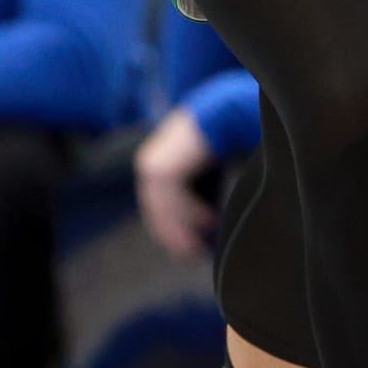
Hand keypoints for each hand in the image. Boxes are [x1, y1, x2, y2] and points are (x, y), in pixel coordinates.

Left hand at [134, 105, 218, 261]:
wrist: (219, 112)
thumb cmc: (214, 140)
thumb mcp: (201, 171)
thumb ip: (198, 194)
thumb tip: (205, 227)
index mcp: (153, 164)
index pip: (155, 205)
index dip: (170, 228)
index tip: (185, 248)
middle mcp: (148, 165)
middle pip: (157, 210)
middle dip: (174, 234)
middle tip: (192, 255)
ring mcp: (152, 166)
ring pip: (165, 208)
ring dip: (185, 227)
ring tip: (204, 240)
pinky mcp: (163, 168)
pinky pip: (175, 200)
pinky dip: (192, 213)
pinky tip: (210, 221)